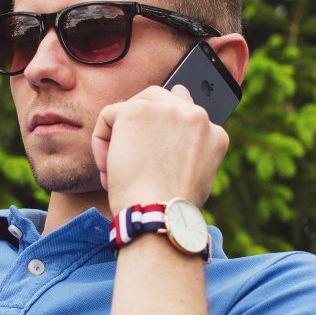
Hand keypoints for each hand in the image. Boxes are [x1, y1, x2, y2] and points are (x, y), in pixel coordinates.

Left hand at [91, 84, 229, 214]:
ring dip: (120, 136)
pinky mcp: (136, 110)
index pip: (184, 113)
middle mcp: (196, 115)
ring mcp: (167, 109)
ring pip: (132, 107)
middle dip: (138, 125)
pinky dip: (101, 142)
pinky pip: (109, 116)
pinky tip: (108, 168)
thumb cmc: (171, 208)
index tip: (150, 151)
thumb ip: (187, 151)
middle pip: (157, 99)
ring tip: (117, 168)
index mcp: (214, 133)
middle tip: (129, 158)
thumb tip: (167, 136)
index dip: (160, 131)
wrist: (159, 215)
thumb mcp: (194, 178)